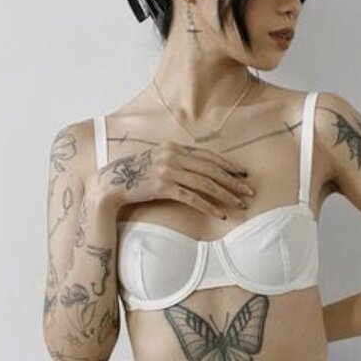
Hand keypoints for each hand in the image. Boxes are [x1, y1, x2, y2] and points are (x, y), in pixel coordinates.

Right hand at [87, 141, 254, 218]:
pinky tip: (220, 213)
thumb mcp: (158, 161)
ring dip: (226, 195)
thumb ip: (177, 161)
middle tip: (249, 192)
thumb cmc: (136, 175)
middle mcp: (172, 156)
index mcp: (173, 147)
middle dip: (233, 181)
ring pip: (205, 183)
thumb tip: (199, 170)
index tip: (243, 174)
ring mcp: (167, 170)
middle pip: (211, 169)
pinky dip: (208, 206)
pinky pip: (192, 197)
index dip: (228, 165)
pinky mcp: (162, 186)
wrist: (111, 184)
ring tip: (240, 204)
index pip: (208, 156)